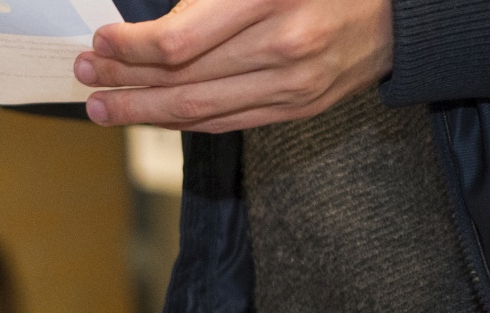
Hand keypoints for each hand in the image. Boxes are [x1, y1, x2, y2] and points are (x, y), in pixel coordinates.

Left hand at [75, 0, 391, 131]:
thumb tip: (148, 30)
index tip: (100, 42)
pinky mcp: (299, 109)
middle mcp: (284, 46)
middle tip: (86, 78)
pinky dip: (180, 121)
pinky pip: (224, 122)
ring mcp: (294, 85)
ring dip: (141, 111)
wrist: (403, 8)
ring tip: (103, 105)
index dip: (130, 49)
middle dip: (124, 82)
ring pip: (198, 110)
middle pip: (181, 81)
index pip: (178, 44)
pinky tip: (149, 115)